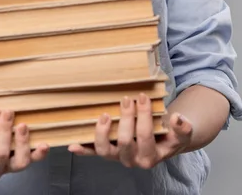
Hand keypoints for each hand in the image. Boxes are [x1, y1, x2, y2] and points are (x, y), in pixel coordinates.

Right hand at [0, 108, 48, 181]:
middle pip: (1, 153)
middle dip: (5, 130)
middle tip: (7, 112)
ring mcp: (5, 170)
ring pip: (19, 162)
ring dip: (22, 142)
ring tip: (22, 125)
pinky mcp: (15, 164)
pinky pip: (29, 161)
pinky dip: (38, 154)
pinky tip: (44, 145)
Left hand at [68, 93, 192, 168]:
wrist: (164, 142)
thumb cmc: (170, 135)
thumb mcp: (182, 132)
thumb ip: (183, 127)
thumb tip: (177, 118)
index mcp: (151, 156)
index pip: (145, 135)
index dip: (143, 116)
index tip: (142, 97)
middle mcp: (133, 159)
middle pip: (125, 141)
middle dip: (125, 118)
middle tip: (126, 99)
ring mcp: (118, 156)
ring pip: (105, 151)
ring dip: (102, 133)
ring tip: (105, 115)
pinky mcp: (107, 151)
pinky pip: (93, 152)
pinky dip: (83, 149)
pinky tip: (73, 145)